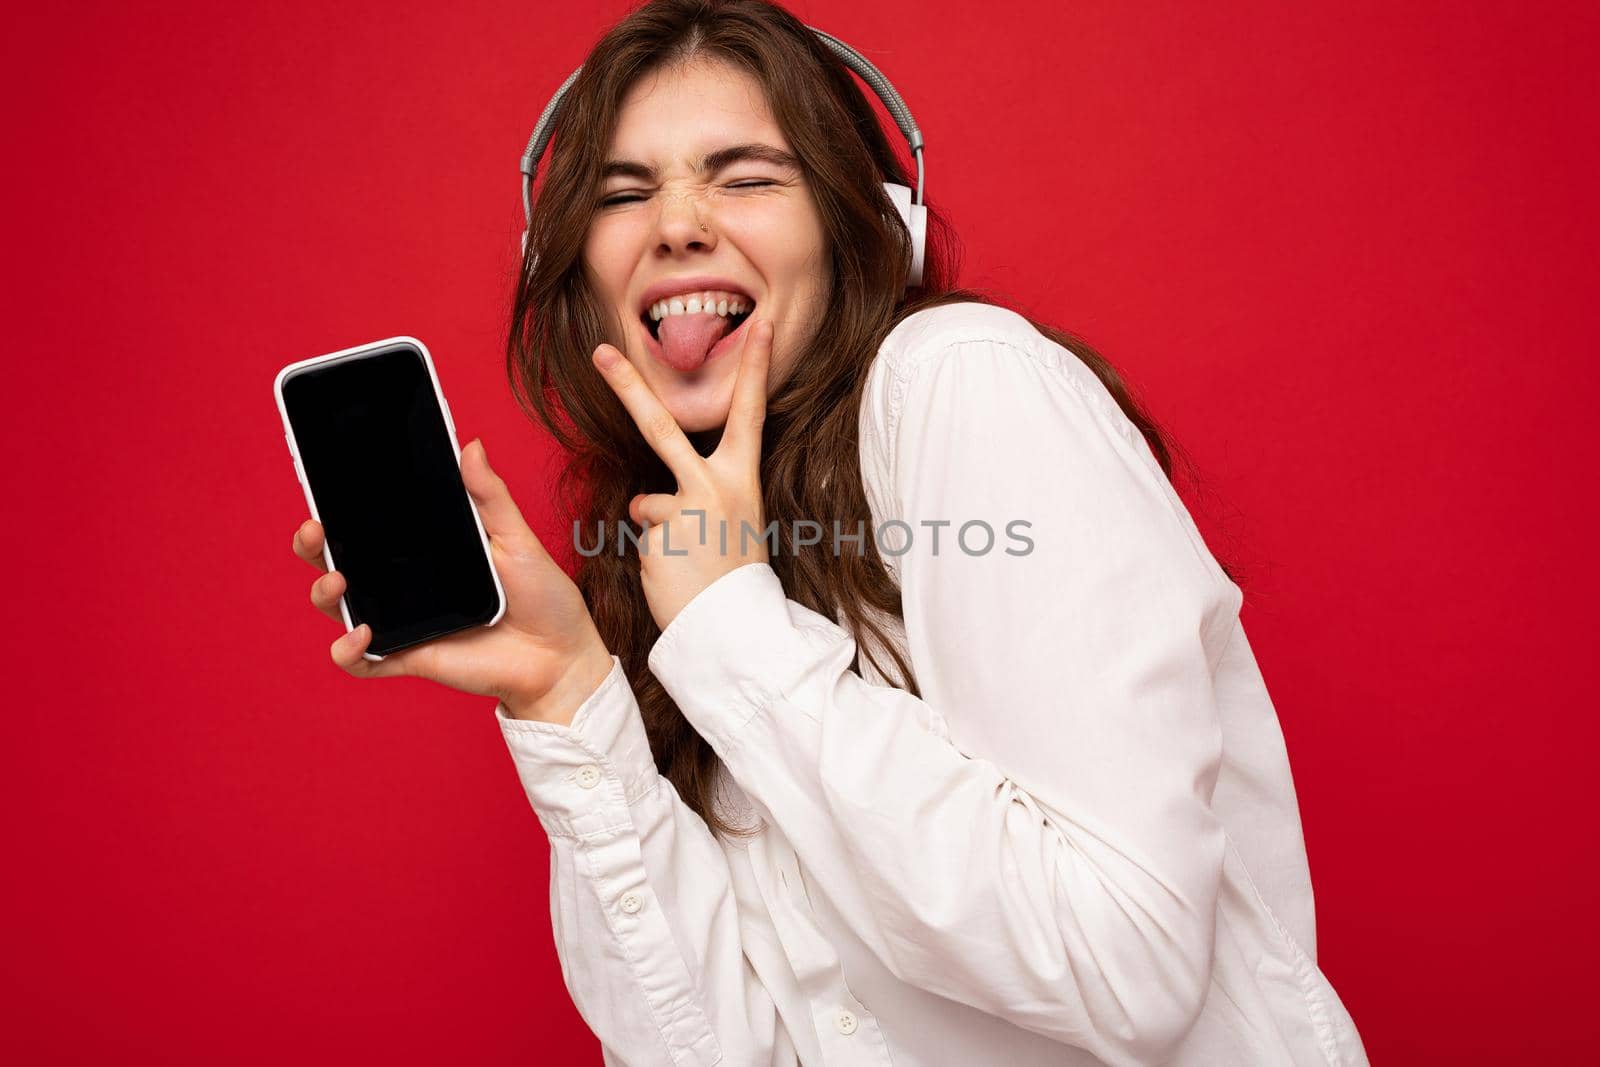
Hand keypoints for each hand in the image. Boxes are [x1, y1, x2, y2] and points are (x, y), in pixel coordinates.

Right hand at [290, 439, 613, 723]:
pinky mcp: (411, 656)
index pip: (370, 524)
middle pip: (341, 561)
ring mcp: (405, 621)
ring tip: (338, 581)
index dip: (339, 506)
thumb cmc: (543, 597)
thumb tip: (471, 445)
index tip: (322, 481)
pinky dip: (349, 652)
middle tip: (314, 529)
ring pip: (342, 608)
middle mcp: (406, 583)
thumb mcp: (518, 539)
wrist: (563, 655)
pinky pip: (364, 661)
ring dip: (324, 592)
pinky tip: (363, 635)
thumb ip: (490, 497)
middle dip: (314, 545)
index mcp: (426, 549)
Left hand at [591, 318, 773, 631]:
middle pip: (661, 427)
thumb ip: (701, 498)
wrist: (735, 629)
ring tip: (690, 563)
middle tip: (600, 352)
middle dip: (627, 386)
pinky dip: (654, 558)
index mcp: (741, 479)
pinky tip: (677, 576)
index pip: (750, 412)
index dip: (756, 366)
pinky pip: (644, 539)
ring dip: (660, 533)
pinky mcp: (657, 537)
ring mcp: (683, 509)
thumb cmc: (737, 578)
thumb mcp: (735, 523)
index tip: (763, 324)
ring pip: (648, 505)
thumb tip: (650, 500)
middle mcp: (714, 486)